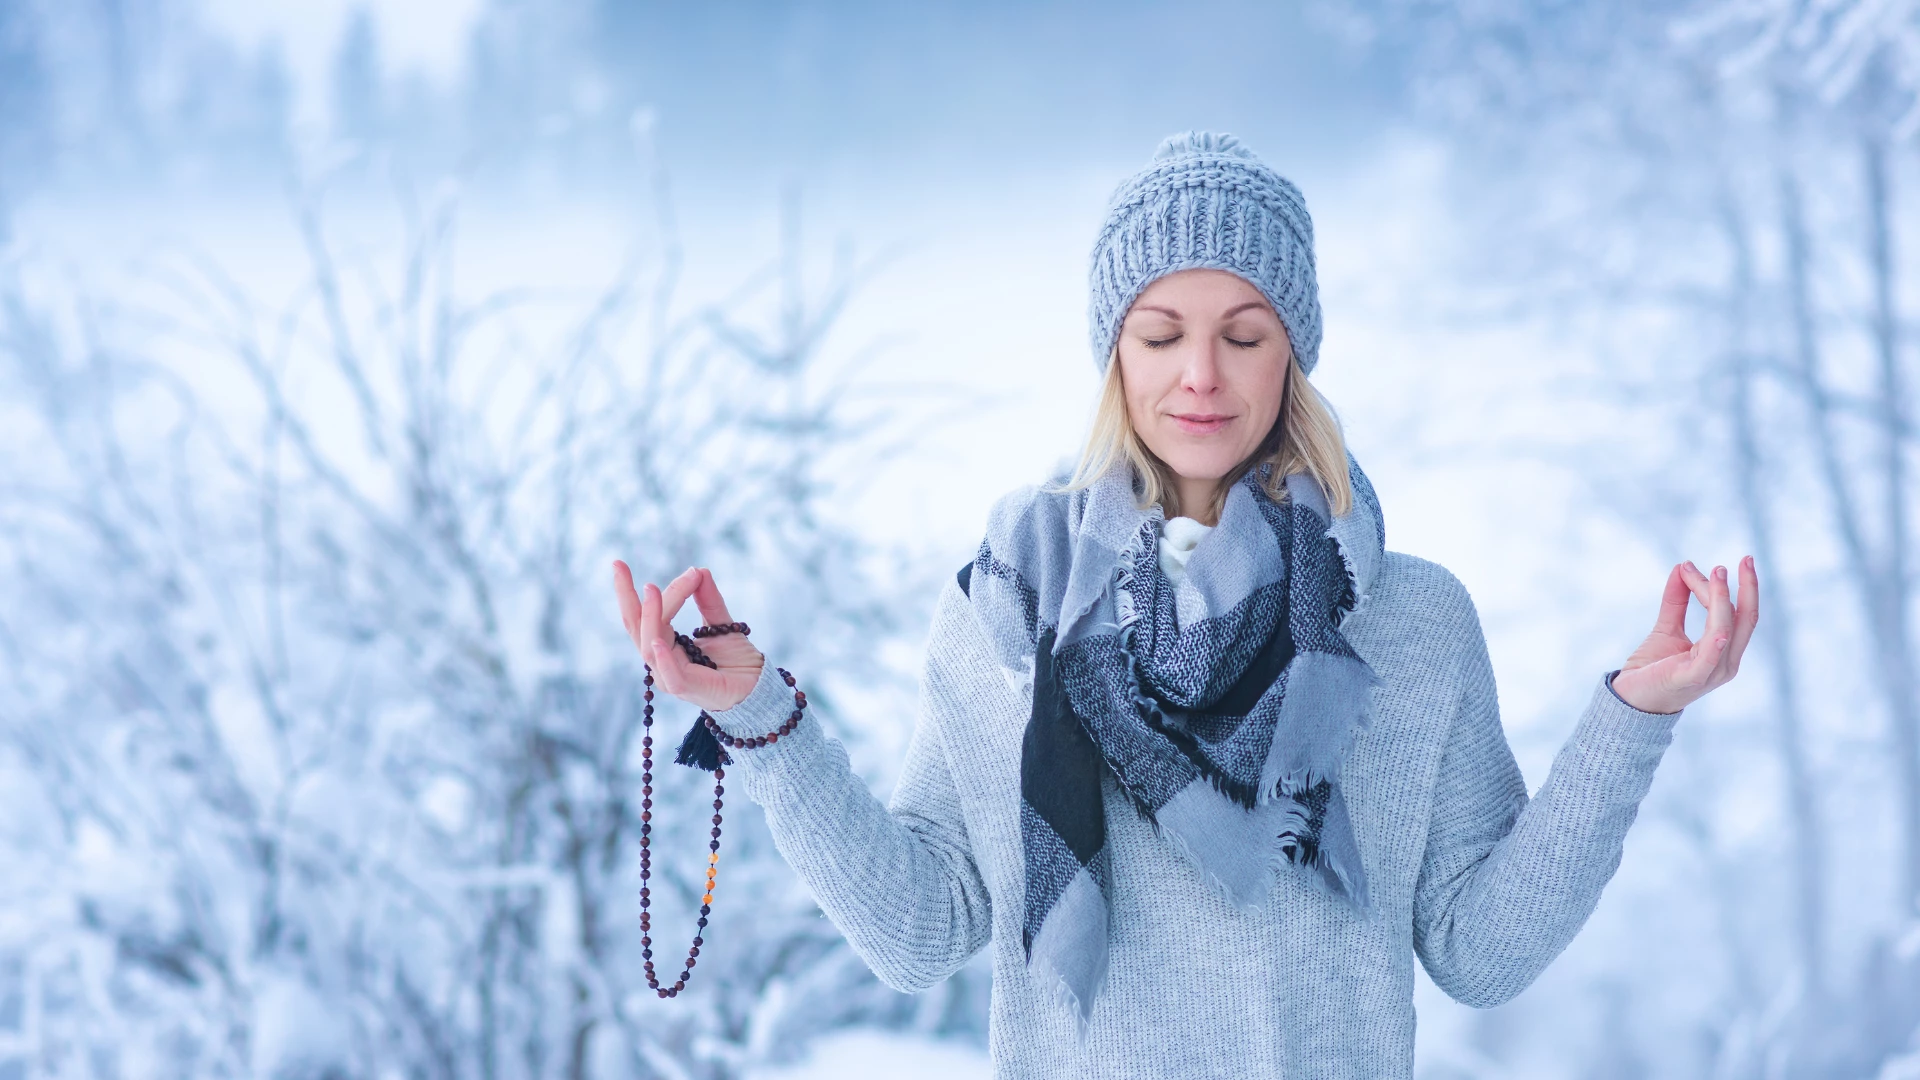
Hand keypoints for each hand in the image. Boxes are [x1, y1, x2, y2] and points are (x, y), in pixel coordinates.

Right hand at [613, 561, 763, 711]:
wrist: (759, 688)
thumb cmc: (738, 661)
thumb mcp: (721, 623)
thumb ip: (709, 600)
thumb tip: (700, 570)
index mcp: (666, 646)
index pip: (644, 616)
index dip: (646, 590)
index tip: (682, 568)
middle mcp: (662, 661)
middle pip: (636, 626)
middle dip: (625, 596)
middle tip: (618, 564)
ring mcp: (671, 676)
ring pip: (650, 644)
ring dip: (650, 616)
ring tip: (651, 589)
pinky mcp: (687, 688)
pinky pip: (669, 674)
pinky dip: (662, 657)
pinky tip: (657, 640)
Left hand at [1610, 557, 1758, 714]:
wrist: (1628, 701)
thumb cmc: (1651, 668)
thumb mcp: (1666, 628)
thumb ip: (1676, 600)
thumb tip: (1682, 565)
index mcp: (1723, 651)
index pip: (1734, 613)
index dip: (1720, 587)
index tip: (1692, 565)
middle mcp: (1725, 662)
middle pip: (1745, 620)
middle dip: (1749, 589)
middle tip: (1746, 559)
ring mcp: (1712, 671)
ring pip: (1727, 628)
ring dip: (1723, 598)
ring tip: (1717, 572)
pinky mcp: (1693, 677)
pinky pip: (1712, 651)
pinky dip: (1718, 630)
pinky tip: (1719, 608)